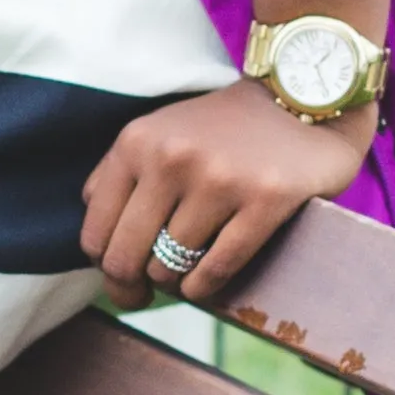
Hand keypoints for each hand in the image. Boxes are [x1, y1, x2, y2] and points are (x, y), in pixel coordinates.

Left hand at [80, 79, 377, 314]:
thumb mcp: (158, 133)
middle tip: (143, 297)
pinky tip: (204, 285)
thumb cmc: (222, 128)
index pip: (95, 232)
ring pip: (170, 267)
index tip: (121, 278)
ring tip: (183, 276)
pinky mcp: (265, 199)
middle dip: (130, 289)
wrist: (299, 97)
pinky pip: (217, 268)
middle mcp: (172, 158)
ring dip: (174, 282)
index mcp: (136, 143)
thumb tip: (98, 245)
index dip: (104, 268)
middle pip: (126, 258)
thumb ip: (120, 177)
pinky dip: (205, 287)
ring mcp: (219, 179)